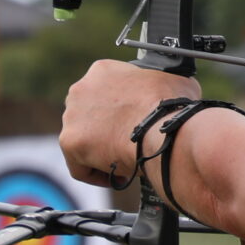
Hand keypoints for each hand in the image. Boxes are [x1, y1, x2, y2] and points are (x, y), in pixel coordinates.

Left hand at [60, 60, 198, 189]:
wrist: (164, 130)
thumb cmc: (171, 107)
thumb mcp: (173, 81)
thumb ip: (162, 84)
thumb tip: (174, 92)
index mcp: (103, 70)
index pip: (104, 93)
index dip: (119, 112)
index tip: (132, 123)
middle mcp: (81, 89)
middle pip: (88, 116)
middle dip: (107, 130)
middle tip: (129, 143)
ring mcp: (72, 116)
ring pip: (83, 141)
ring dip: (103, 152)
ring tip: (127, 161)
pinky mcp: (69, 142)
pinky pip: (80, 166)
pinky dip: (99, 174)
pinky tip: (120, 174)